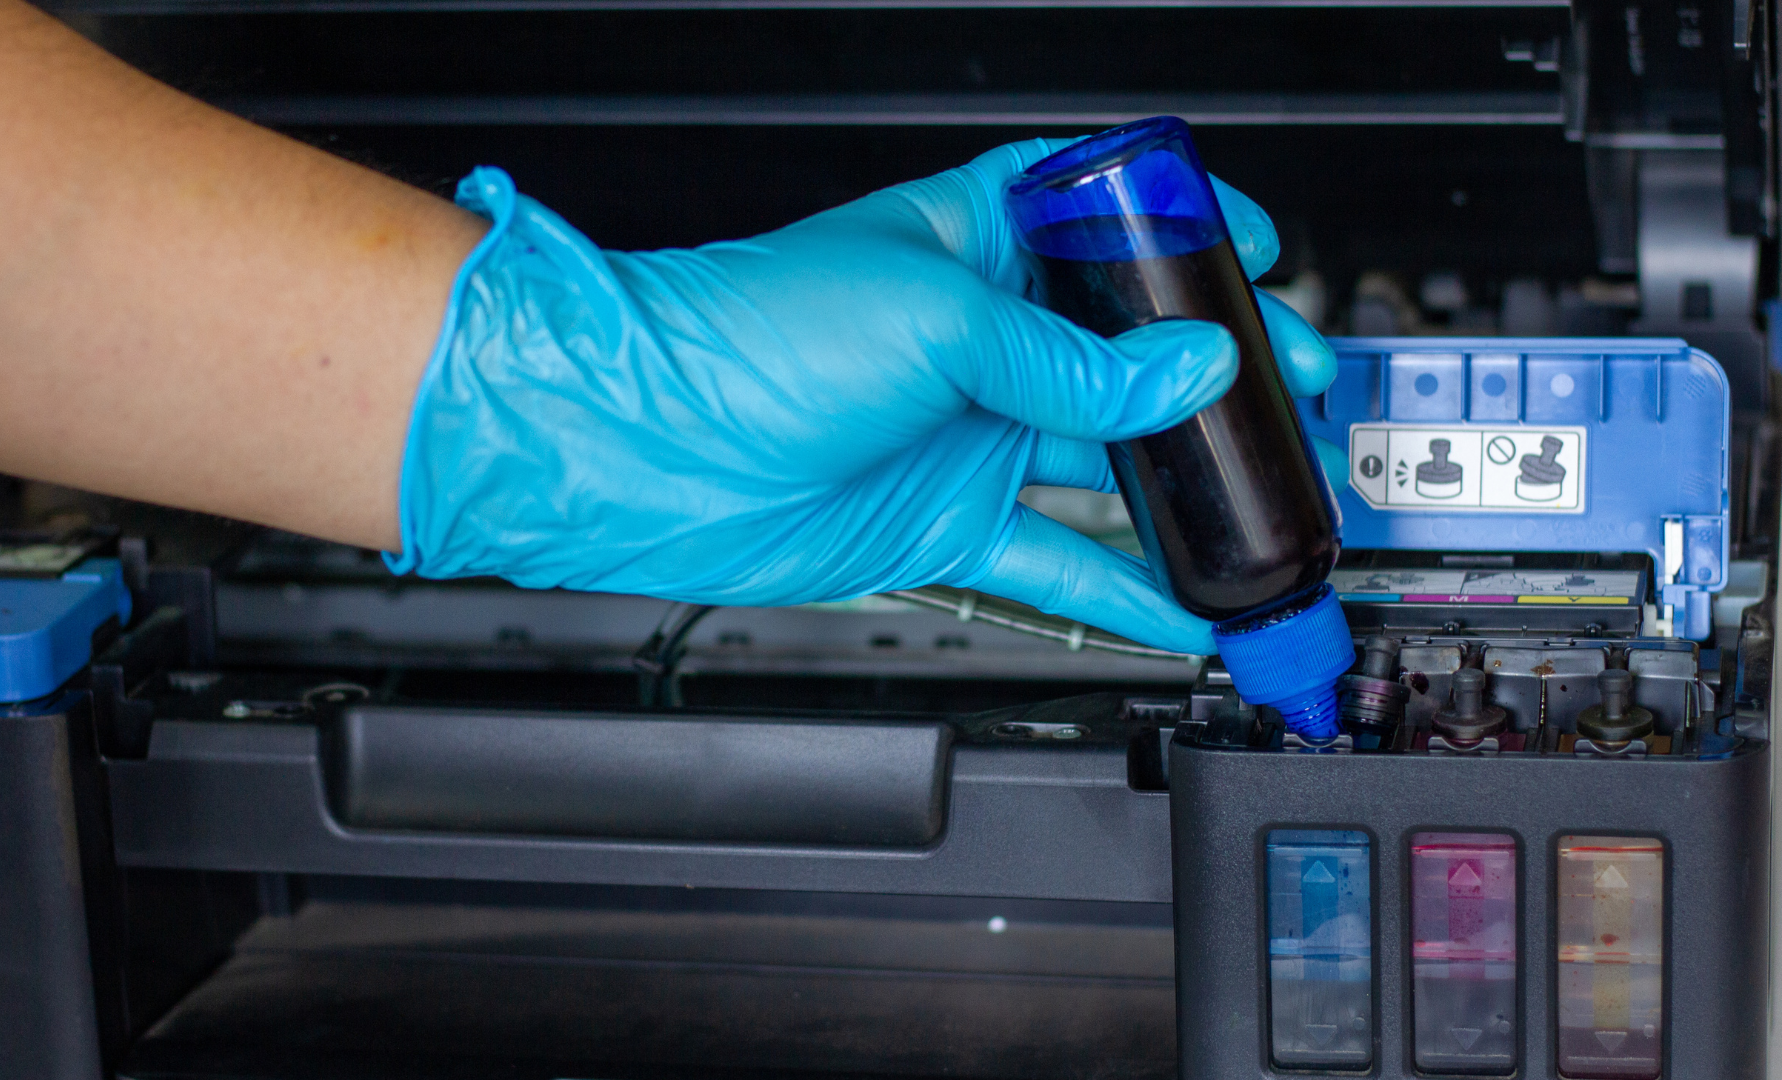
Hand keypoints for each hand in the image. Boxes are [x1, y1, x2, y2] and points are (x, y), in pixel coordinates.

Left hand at [391, 139, 1336, 653]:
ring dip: (1184, 484)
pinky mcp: (942, 519)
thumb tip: (1188, 369)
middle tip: (1293, 392)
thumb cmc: (746, 337)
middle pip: (1123, 348)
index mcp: (968, 240)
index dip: (1177, 225)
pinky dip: (1120, 584)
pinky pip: (1053, 555)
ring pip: (1102, 459)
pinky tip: (1182, 603)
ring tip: (1267, 502)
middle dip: (1213, 371)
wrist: (643, 447)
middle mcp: (975, 336)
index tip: (1254, 248)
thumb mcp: (934, 319)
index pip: (1096, 216)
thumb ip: (1071, 357)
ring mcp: (963, 431)